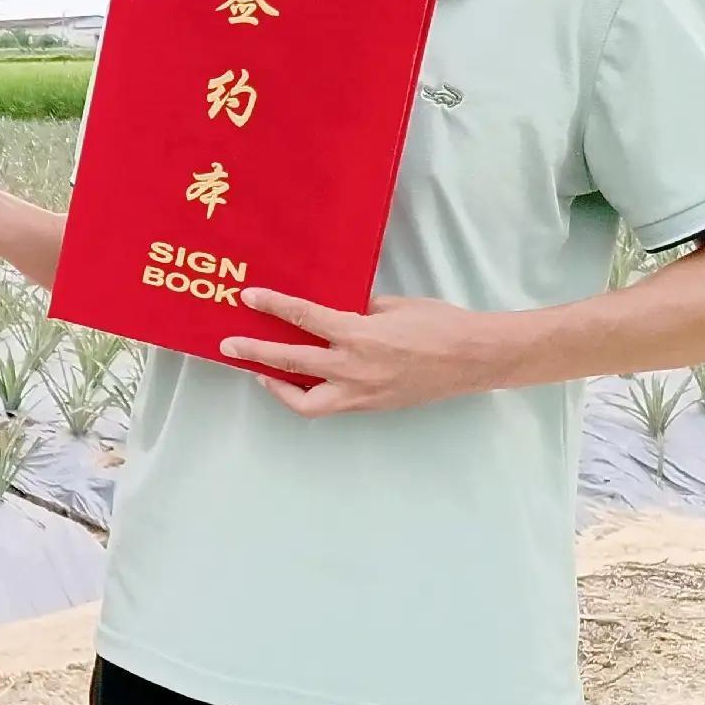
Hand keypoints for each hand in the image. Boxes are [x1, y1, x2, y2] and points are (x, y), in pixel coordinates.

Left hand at [220, 288, 507, 415]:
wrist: (475, 359)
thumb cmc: (439, 323)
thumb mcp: (393, 305)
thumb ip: (356, 308)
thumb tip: (331, 307)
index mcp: (359, 335)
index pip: (304, 317)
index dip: (272, 306)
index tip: (248, 297)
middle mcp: (354, 369)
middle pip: (291, 363)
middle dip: (255, 353)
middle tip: (229, 345)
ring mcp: (362, 393)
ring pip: (306, 402)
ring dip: (279, 387)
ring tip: (261, 373)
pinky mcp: (371, 407)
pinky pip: (330, 405)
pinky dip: (310, 395)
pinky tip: (301, 382)